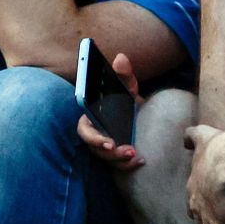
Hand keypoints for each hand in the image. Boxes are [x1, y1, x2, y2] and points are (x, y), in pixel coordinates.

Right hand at [76, 53, 145, 171]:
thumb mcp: (127, 87)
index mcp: (91, 118)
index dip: (94, 138)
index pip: (84, 131)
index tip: (108, 143)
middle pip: (95, 149)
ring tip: (134, 155)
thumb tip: (121, 57)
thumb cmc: (126, 100)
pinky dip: (127, 166)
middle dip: (108, 153)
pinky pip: (116, 165)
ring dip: (119, 160)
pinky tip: (140, 161)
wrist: (139, 114)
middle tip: (125, 151)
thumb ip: (123, 74)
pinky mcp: (114, 156)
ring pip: (105, 159)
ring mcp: (104, 146)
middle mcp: (95, 135)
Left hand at [185, 123, 224, 223]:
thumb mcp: (201, 137)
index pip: (192, 202)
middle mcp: (198, 206)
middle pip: (198, 222)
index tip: (203, 209)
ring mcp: (209, 218)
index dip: (197, 207)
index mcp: (193, 187)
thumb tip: (186, 137)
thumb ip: (192, 135)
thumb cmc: (215, 148)